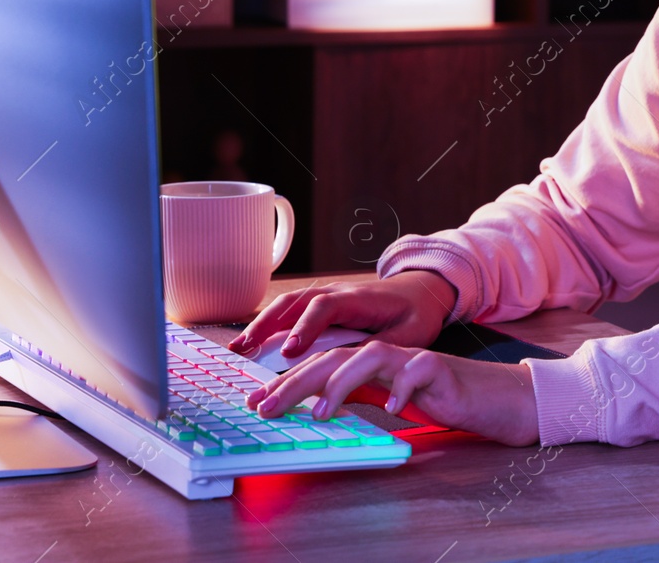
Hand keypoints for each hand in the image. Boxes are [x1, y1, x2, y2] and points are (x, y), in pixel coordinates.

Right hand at [225, 270, 456, 358]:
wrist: (421, 291)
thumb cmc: (415, 314)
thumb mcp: (408, 335)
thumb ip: (380, 348)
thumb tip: (351, 367)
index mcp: (357, 298)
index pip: (324, 308)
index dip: (305, 328)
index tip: (289, 351)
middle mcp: (335, 293)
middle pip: (294, 303)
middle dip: (267, 327)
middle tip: (244, 351)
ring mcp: (325, 297)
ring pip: (286, 306)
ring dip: (260, 325)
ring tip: (237, 349)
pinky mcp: (320, 306)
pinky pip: (289, 312)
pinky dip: (267, 325)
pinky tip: (250, 344)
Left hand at [245, 340, 540, 446]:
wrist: (489, 396)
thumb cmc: (438, 397)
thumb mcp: (386, 397)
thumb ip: (356, 395)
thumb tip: (315, 405)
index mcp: (369, 362)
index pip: (321, 365)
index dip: (287, 382)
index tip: (257, 403)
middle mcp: (385, 354)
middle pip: (335, 357)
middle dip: (297, 380)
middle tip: (269, 407)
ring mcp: (411, 358)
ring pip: (370, 356)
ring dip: (342, 382)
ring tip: (322, 411)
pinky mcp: (439, 367)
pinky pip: (417, 372)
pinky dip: (402, 388)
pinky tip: (392, 408)